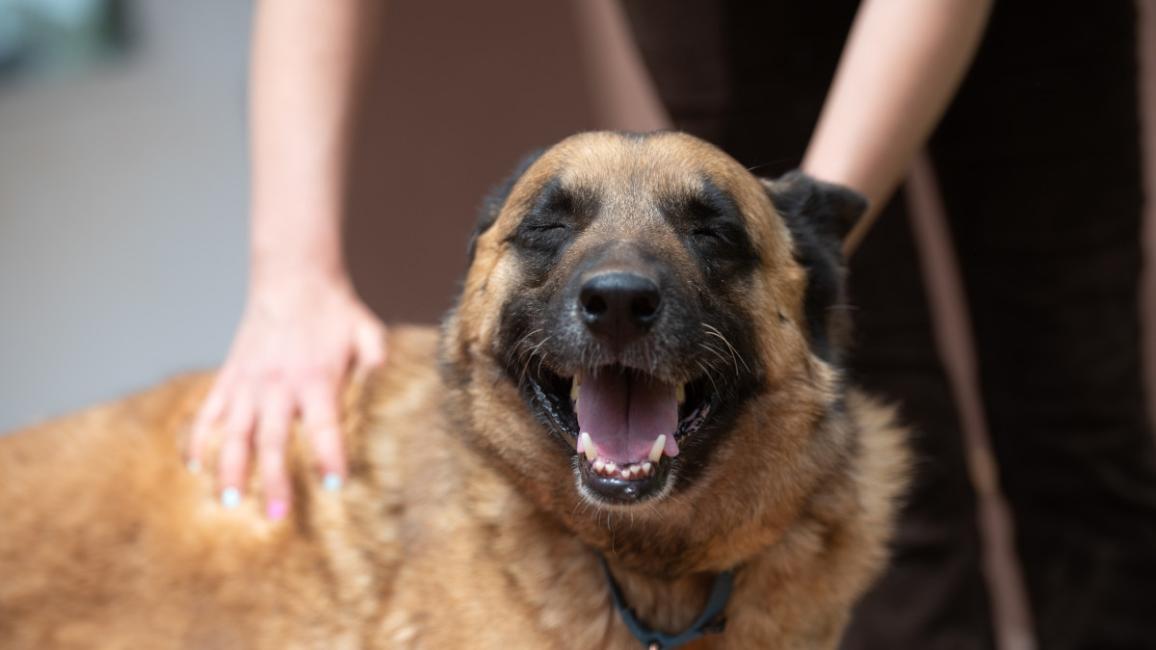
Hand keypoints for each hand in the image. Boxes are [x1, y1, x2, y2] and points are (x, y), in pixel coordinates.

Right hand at [188, 273, 384, 519]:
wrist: (293, 278)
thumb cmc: (335, 312)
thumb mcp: (369, 333)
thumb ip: (378, 363)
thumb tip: (389, 390)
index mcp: (316, 377)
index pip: (324, 423)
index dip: (330, 454)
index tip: (334, 483)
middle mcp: (277, 384)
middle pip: (273, 439)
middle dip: (275, 479)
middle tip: (278, 515)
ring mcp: (248, 382)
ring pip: (234, 432)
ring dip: (230, 468)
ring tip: (229, 501)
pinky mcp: (228, 377)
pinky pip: (207, 412)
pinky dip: (198, 439)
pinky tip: (193, 467)